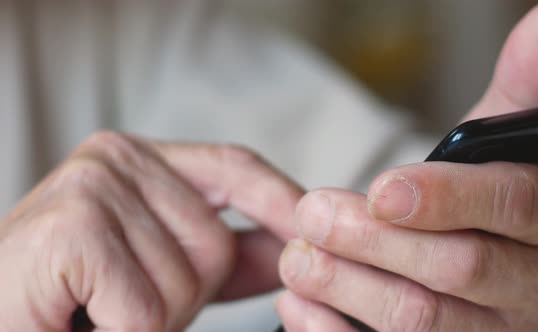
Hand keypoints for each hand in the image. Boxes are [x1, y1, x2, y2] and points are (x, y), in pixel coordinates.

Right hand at [0, 132, 302, 330]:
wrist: (0, 317)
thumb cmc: (72, 298)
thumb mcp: (161, 267)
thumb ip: (225, 255)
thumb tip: (291, 249)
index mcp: (137, 158)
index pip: (234, 167)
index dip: (280, 202)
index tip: (315, 231)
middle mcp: (114, 158)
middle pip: (217, 239)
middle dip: (190, 293)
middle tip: (125, 300)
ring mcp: (91, 188)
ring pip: (187, 282)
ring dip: (154, 319)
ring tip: (100, 308)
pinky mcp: (70, 230)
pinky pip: (147, 310)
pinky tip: (83, 319)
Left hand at [277, 2, 537, 330]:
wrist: (475, 263)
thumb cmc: (477, 197)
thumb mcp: (496, 144)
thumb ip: (519, 87)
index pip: (513, 206)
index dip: (444, 198)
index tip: (379, 187)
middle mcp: (537, 286)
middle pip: (457, 269)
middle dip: (374, 241)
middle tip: (312, 213)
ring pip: (420, 320)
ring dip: (348, 285)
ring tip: (297, 256)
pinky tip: (299, 304)